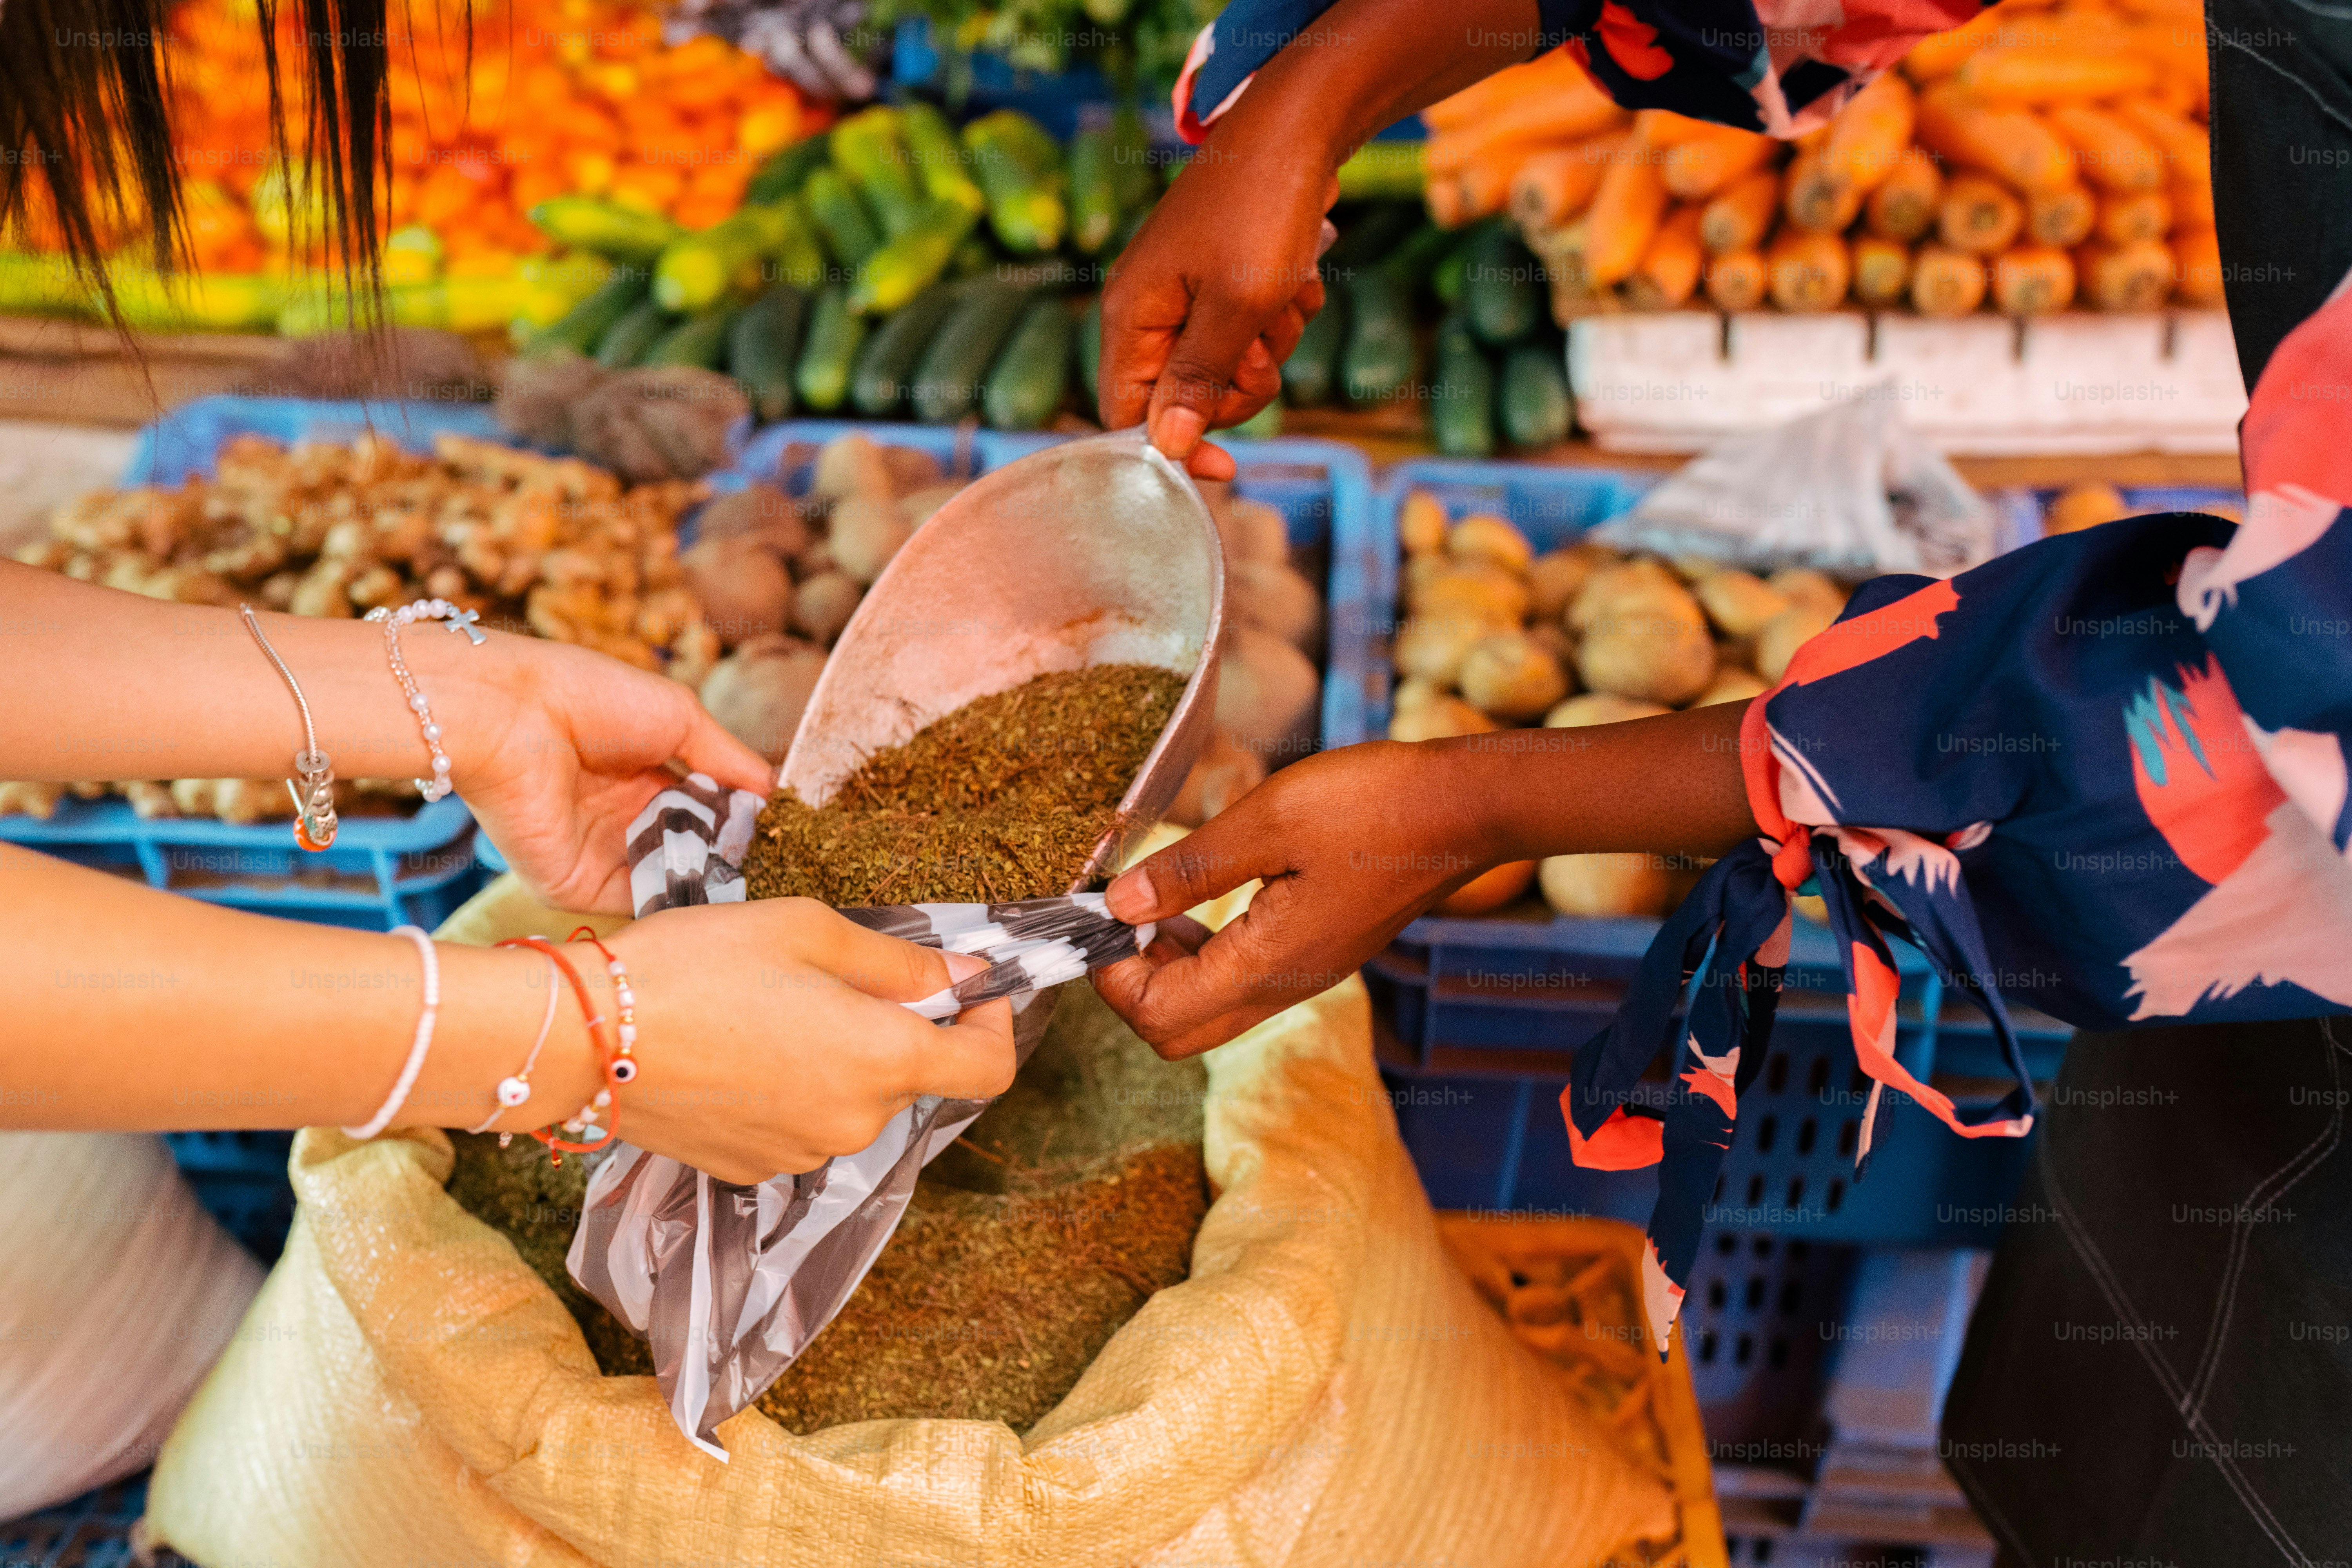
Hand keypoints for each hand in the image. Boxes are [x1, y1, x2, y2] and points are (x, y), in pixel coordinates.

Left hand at [441, 631, 772, 913]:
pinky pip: (636, 904)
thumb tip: (777, 796)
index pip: (705, 811)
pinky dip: (676, 901)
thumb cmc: (592, 697)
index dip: (743, 823)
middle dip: (732, 857)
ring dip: (710, 881)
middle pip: (691, 850)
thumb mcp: (681, 717)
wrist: (510, 713)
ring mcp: (600, 855)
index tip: (785, 836)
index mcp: (643, 775)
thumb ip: (731, 761)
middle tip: (780, 865)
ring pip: (669, 881)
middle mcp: (622, 819)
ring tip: (756, 879)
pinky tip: (716, 892)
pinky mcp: (575, 885)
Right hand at [601, 897, 1016, 1182]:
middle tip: (832, 975)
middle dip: (893, 1027)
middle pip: (912, 1077)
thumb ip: (900, 962)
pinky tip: (740, 1048)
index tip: (972, 989)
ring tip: (772, 1007)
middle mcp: (853, 1122)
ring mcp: (802, 1153)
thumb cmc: (697, 965)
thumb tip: (964, 975)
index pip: (987, 1069)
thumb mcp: (809, 931)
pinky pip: (801, 1122)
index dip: (993, 1025)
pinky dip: (792, 1087)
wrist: (583, 1033)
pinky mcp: (752, 1168)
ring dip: (837, 1057)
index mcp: (882, 1061)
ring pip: (853, 1098)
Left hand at [1093, 741, 1489, 1056]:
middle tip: (1126, 917)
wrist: (1463, 810)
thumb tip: (1118, 904)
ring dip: (1167, 969)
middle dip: (1132, 984)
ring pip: (1208, 1014)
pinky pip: (1241, 984)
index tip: (1104, 913)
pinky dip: (1205, 955)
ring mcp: (1303, 976)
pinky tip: (1205, 900)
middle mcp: (1284, 987)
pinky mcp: (1316, 956)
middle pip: (1175, 1034)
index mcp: (1267, 964)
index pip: (1155, 1015)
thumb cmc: (1375, 806)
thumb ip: (1188, 869)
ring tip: (1161, 903)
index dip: (1111, 972)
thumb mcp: (1268, 821)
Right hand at [1099, 137, 1335, 476]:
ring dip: (1272, 342)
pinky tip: (1296, 275)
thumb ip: (1198, 379)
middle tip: (1264, 343)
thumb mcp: (1236, 307)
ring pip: (1233, 366)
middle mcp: (1151, 309)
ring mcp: (1189, 294)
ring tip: (1284, 292)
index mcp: (1132, 316)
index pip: (1128, 414)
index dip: (1177, 447)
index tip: (1229, 467)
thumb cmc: (1262, 210)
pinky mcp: (1226, 280)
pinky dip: (1283, 312)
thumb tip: (1169, 447)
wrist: (1300, 128)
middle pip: (1190, 398)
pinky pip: (1257, 330)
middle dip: (1240, 382)